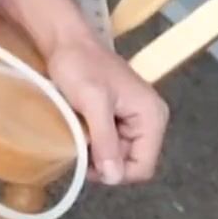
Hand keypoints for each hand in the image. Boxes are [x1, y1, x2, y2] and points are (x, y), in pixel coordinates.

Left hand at [43, 36, 168, 185]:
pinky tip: (80, 132)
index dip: (117, 173)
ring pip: (118, 156)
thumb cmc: (80, 66)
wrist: (65, 41)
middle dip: (105, 162)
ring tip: (78, 138)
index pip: (143, 166)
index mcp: (152, 116)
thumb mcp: (93, 103)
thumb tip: (114, 177)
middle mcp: (150, 120)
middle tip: (79, 148)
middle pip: (131, 163)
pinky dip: (94, 143)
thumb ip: (106, 140)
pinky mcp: (120, 117)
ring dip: (97, 153)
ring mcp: (135, 119)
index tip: (88, 165)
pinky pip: (111, 143)